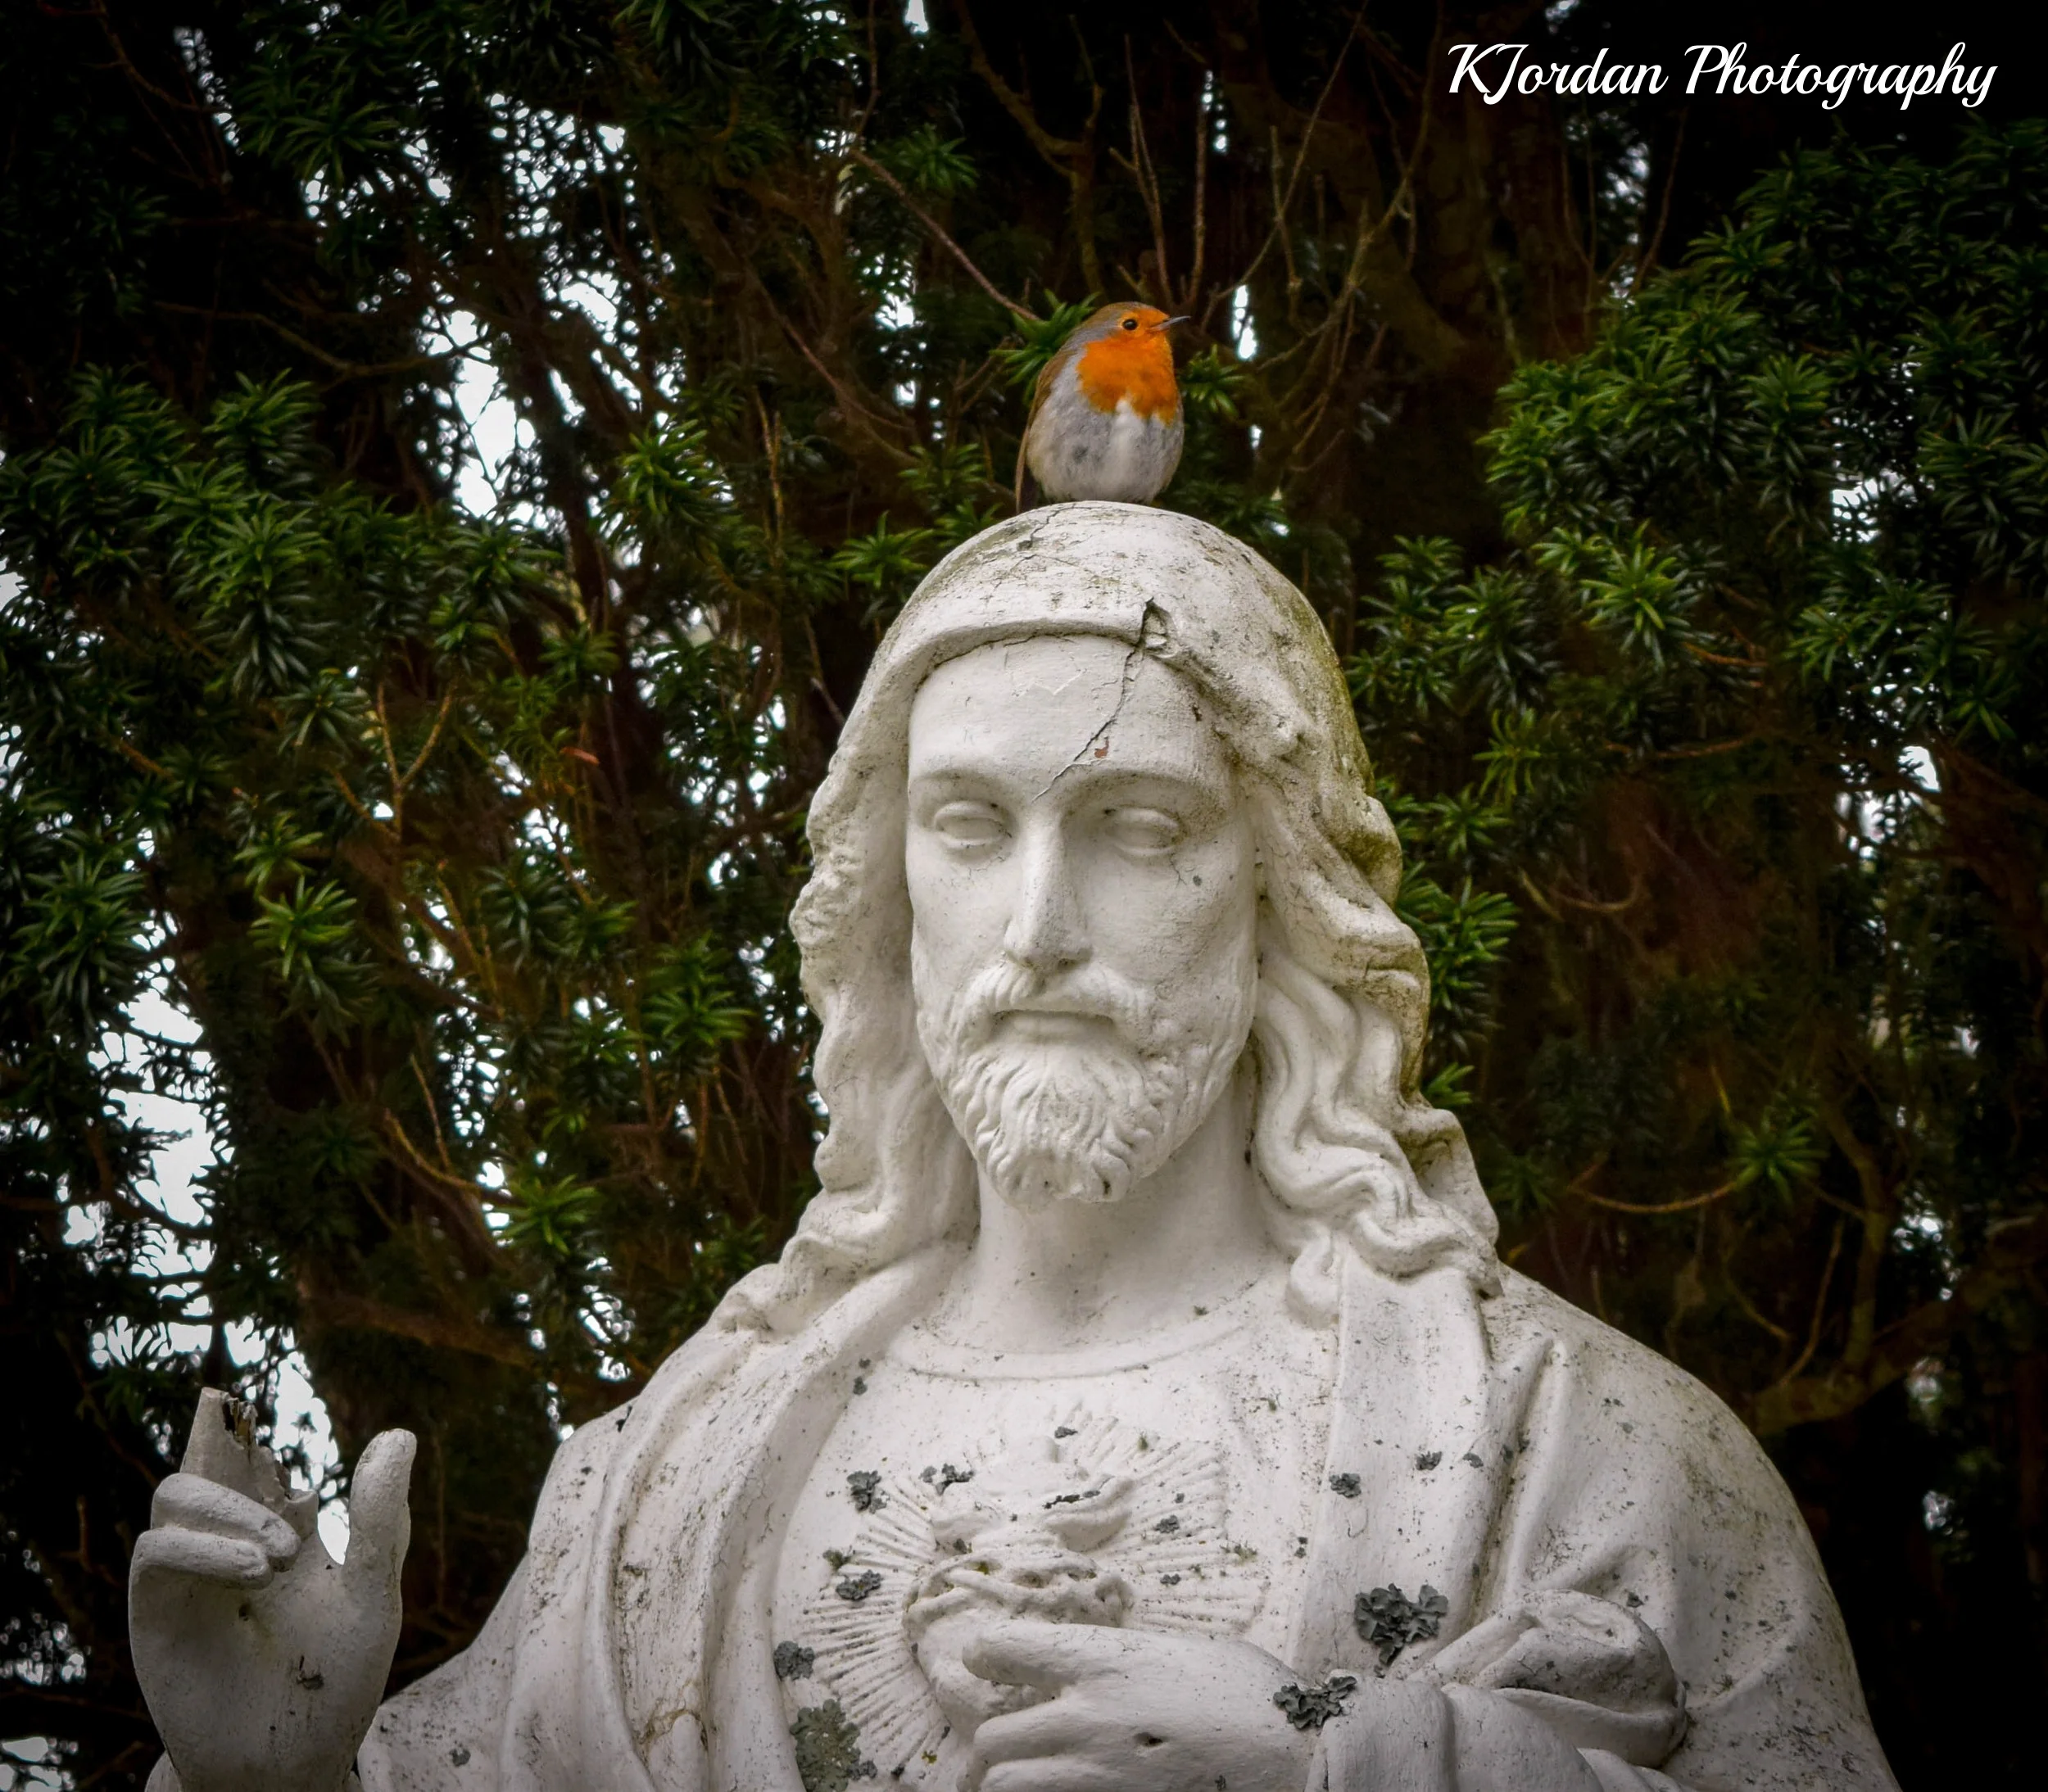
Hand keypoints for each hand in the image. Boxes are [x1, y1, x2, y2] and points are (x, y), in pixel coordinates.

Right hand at [129, 1390, 414, 1791]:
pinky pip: (155, 1553)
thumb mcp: (371, 1594)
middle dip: (226, 1448)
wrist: (294, 1760)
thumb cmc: (334, 1680)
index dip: (243, 1428)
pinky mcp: (157, 1615)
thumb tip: (398, 1434)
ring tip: (282, 1557)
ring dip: (228, 1510)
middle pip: (203, 1463)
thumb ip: (379, 1520)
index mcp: (279, 1529)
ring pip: (175, 1497)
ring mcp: (189, 1576)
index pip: (254, 1460)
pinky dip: (202, 1548)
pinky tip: (255, 1572)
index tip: (234, 1398)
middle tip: (298, 1516)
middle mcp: (227, 1543)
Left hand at [960, 1618, 1319, 1791]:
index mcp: (1105, 1660)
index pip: (1006, 1647)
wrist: (1295, 1754)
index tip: (983, 1658)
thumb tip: (1102, 1666)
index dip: (987, 1653)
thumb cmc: (1250, 1690)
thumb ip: (1130, 1659)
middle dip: (990, 1744)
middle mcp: (1089, 1716)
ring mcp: (1099, 1773)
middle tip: (998, 1747)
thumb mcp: (1182, 1652)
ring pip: (1006, 1784)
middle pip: (993, 1736)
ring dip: (1004, 1782)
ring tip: (1010, 1782)